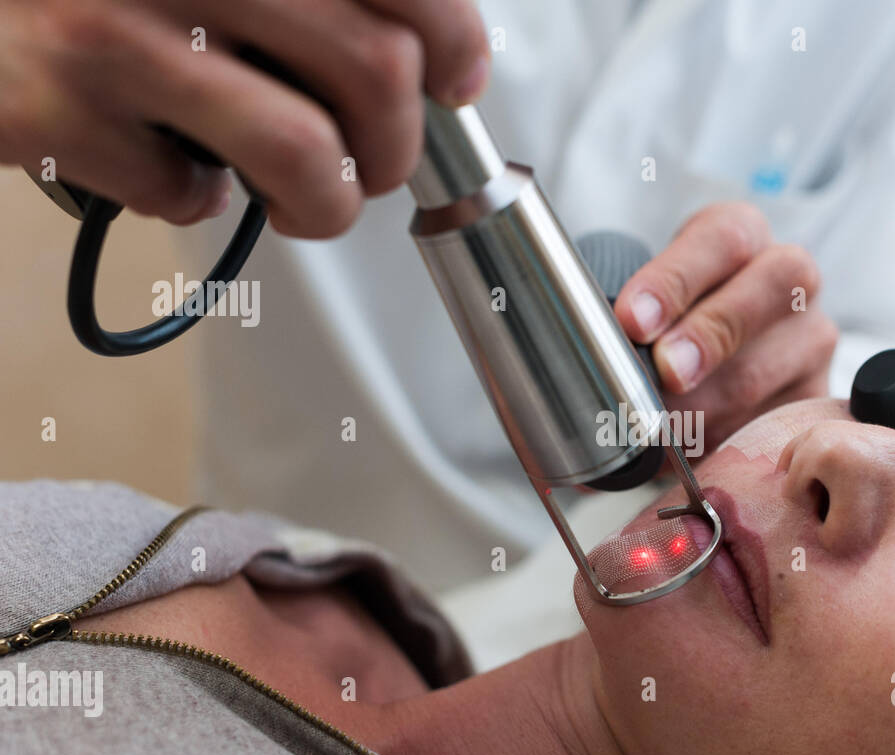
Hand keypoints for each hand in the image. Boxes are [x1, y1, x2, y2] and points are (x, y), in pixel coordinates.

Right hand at [0, 0, 489, 235]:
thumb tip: (410, 54)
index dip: (455, 42)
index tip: (455, 83)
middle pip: (378, 71)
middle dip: (394, 150)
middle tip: (367, 165)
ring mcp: (117, 28)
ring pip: (305, 154)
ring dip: (325, 206)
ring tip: (302, 204)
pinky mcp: (59, 105)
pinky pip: (185, 194)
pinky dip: (194, 201)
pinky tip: (168, 166)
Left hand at [613, 202, 836, 452]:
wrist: (706, 368)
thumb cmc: (670, 326)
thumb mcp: (650, 302)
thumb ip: (629, 321)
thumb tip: (594, 363)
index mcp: (740, 234)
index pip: (720, 240)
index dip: (675, 280)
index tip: (634, 321)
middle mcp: (790, 277)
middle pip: (771, 288)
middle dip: (710, 334)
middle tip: (666, 372)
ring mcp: (811, 338)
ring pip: (765, 369)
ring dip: (705, 404)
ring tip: (660, 426)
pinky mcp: (814, 396)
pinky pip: (774, 422)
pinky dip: (724, 441)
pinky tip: (692, 450)